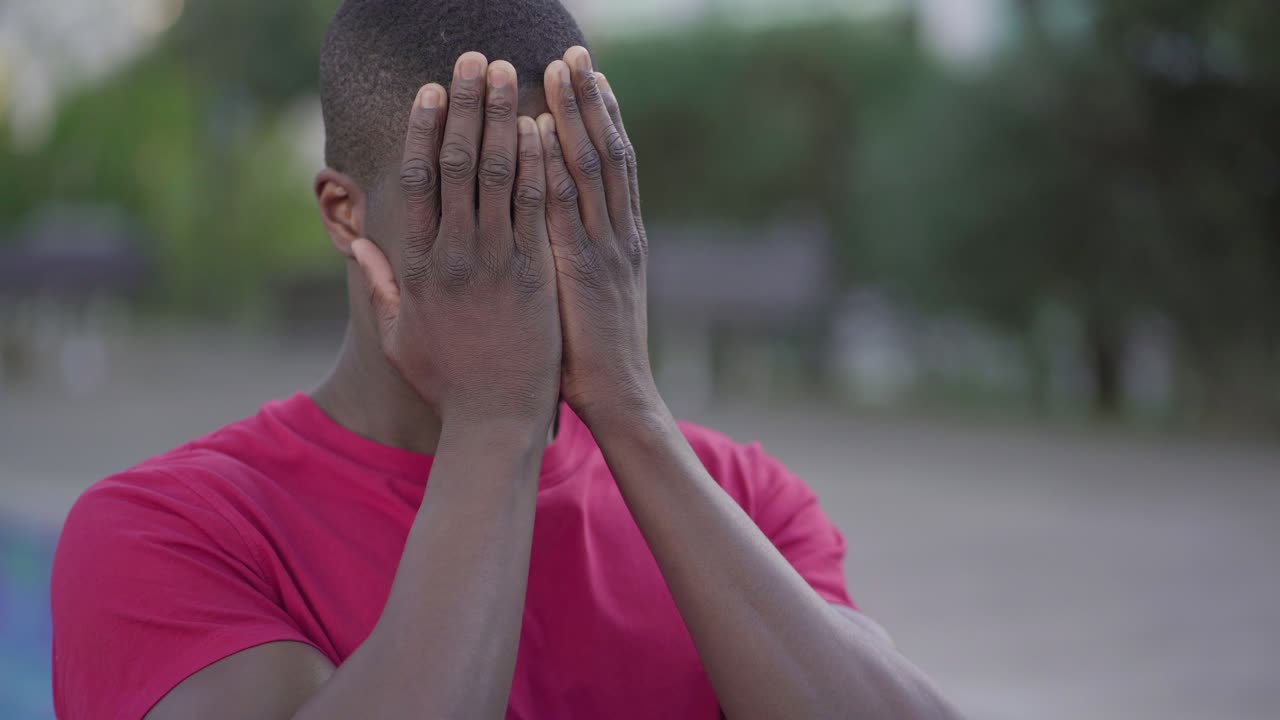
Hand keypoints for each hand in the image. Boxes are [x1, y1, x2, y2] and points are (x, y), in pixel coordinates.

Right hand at [352, 53, 560, 426]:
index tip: (430, 91)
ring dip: (503, 118)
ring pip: (499, 175)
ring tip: (511, 74)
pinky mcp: (536, 275)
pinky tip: (541, 127)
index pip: (416, 182)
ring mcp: (497, 263)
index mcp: (420, 266)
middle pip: (458, 164)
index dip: (422, 130)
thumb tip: (355, 246)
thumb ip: (378, 286)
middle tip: (474, 60)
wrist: (496, 422)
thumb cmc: (448, 381)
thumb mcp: (398, 335)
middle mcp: (455, 256)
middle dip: (466, 106)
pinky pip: (536, 208)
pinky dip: (538, 164)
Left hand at [538, 46, 656, 424]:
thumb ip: (579, 260)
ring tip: (561, 69)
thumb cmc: (595, 357)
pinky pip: (563, 207)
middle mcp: (617, 233)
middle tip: (575, 53)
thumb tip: (560, 231)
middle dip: (589, 100)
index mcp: (621, 239)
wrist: (620, 399)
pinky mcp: (582, 269)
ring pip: (589, 166)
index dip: (599, 118)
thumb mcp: (594, 298)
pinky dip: (552, 163)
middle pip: (605, 151)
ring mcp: (603, 248)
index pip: (612, 164)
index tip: (586, 78)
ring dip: (573, 114)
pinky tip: (537, 129)